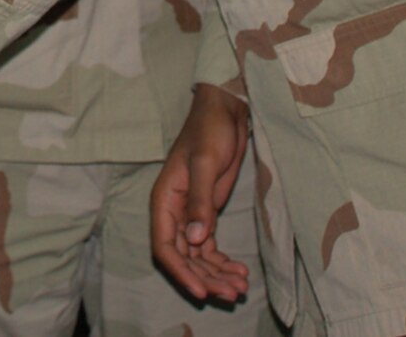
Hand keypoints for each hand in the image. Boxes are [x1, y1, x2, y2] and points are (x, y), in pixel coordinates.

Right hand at [151, 83, 252, 303]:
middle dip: (206, 278)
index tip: (202, 291)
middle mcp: (174, 212)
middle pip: (184, 257)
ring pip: (198, 256)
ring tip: (241, 287)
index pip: (164, 246)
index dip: (181, 272)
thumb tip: (195, 240)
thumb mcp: (205, 163)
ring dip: (217, 274)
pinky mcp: (207, 213)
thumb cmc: (210, 131)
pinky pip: (209, 247)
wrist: (226, 111)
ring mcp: (191, 215)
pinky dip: (223, 261)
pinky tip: (240, 271)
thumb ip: (200, 201)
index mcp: (164, 200)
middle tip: (233, 293)